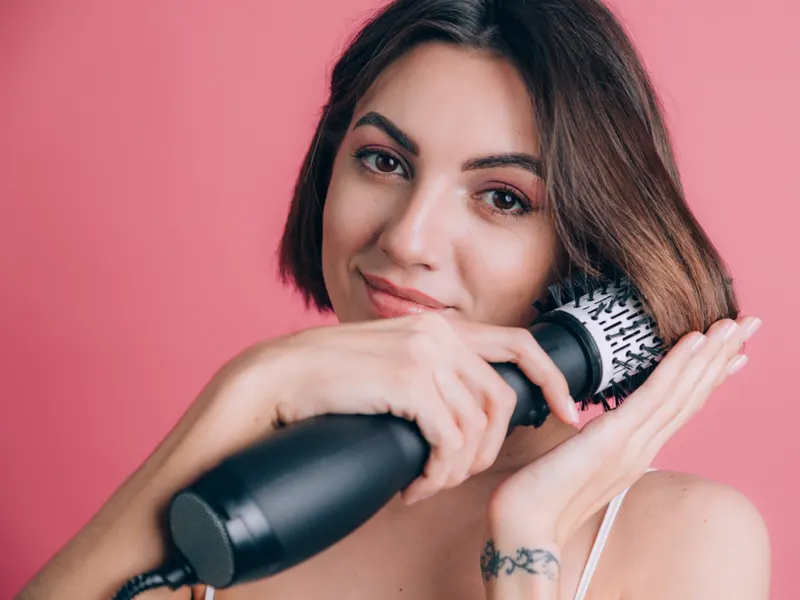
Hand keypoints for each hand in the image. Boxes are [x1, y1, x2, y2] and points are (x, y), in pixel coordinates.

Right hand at [264, 312, 578, 503]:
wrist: (275, 379)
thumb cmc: (328, 380)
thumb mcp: (391, 366)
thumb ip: (431, 373)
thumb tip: (467, 410)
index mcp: (439, 328)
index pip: (520, 343)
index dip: (551, 378)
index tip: (567, 412)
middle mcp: (438, 334)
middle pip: (502, 400)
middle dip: (489, 450)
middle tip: (456, 476)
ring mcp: (424, 354)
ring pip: (476, 427)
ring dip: (455, 470)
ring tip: (425, 484)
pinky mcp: (408, 381)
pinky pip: (448, 441)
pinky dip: (436, 475)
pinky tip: (413, 486)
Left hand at [483, 315, 759, 551]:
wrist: (524, 525)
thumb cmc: (538, 495)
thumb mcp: (571, 462)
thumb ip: (589, 446)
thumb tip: (586, 429)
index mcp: (633, 454)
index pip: (678, 409)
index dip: (706, 379)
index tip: (730, 355)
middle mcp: (641, 449)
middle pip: (691, 397)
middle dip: (721, 359)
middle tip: (748, 326)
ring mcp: (632, 445)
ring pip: (681, 393)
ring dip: (709, 356)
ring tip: (734, 326)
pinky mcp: (614, 438)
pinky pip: (653, 396)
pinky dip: (676, 367)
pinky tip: (694, 342)